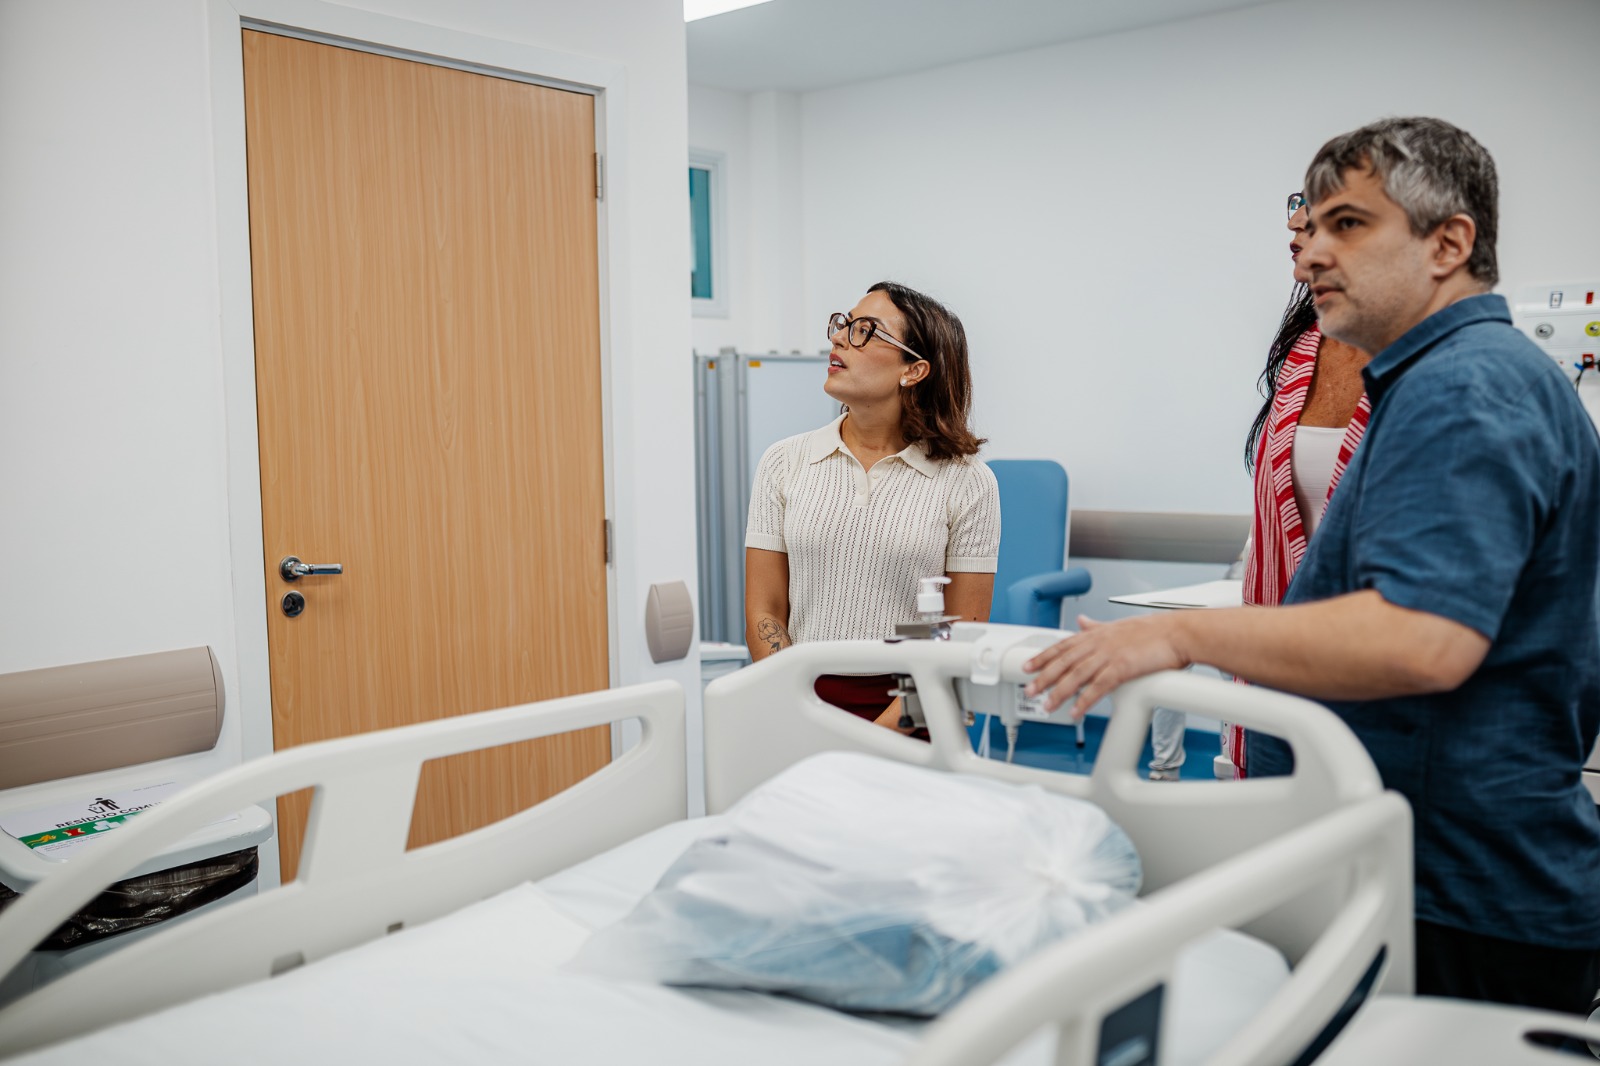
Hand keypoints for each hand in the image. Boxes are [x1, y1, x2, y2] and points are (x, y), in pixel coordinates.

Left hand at [1022, 614, 1190, 715]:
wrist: (1180, 633)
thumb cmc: (1156, 631)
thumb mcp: (1119, 625)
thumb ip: (1097, 626)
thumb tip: (1082, 621)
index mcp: (1097, 633)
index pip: (1063, 645)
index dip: (1043, 656)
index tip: (1028, 666)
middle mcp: (1099, 643)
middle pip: (1064, 662)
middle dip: (1044, 677)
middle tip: (1029, 689)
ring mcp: (1110, 655)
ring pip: (1077, 676)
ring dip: (1059, 692)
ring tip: (1047, 706)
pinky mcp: (1123, 668)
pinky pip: (1099, 687)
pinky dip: (1085, 700)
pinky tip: (1076, 711)